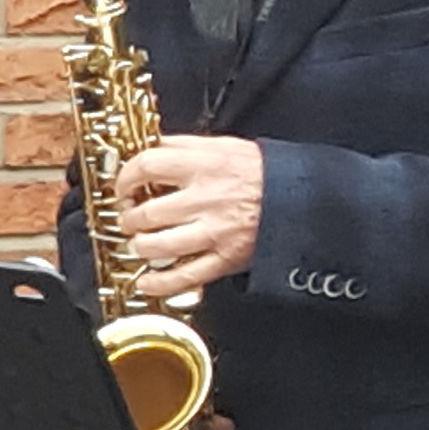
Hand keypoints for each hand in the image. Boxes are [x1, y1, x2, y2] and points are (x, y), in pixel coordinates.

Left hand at [111, 136, 264, 306]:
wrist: (304, 197)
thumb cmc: (265, 171)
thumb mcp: (224, 146)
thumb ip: (186, 146)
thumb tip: (152, 146)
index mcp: (204, 166)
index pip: (147, 165)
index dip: (125, 177)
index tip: (123, 186)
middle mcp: (205, 199)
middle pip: (147, 212)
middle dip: (129, 218)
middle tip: (129, 218)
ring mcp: (214, 231)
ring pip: (159, 246)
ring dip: (140, 247)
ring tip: (140, 243)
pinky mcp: (226, 258)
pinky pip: (184, 276)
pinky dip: (160, 283)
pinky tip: (148, 281)